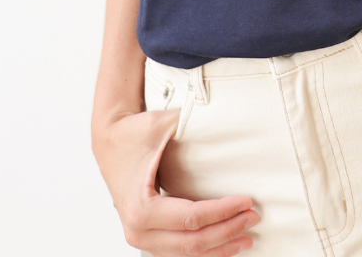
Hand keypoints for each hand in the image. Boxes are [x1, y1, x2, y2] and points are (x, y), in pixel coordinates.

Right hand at [93, 108, 258, 254]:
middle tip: (253, 217)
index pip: (192, 218)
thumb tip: (228, 118)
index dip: (223, 213)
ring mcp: (140, 237)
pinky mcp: (146, 236)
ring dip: (218, 247)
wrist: (108, 141)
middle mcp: (138, 229)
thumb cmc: (133, 134)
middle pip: (192, 243)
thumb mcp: (162, 124)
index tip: (247, 202)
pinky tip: (224, 243)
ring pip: (186, 254)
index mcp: (141, 207)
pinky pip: (178, 251)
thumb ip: (192, 120)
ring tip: (246, 237)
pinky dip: (204, 250)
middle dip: (227, 231)